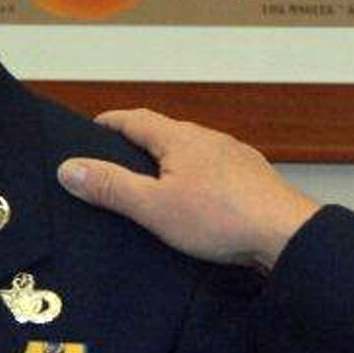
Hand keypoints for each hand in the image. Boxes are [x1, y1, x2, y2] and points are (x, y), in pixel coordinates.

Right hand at [57, 109, 319, 270]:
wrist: (285, 234)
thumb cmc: (219, 218)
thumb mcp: (153, 206)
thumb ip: (111, 187)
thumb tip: (69, 168)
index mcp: (180, 138)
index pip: (135, 118)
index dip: (109, 123)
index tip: (91, 130)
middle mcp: (208, 139)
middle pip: (165, 133)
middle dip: (138, 144)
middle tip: (115, 161)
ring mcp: (234, 157)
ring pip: (192, 153)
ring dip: (169, 162)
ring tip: (152, 185)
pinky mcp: (251, 179)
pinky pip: (214, 171)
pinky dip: (196, 179)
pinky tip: (195, 202)